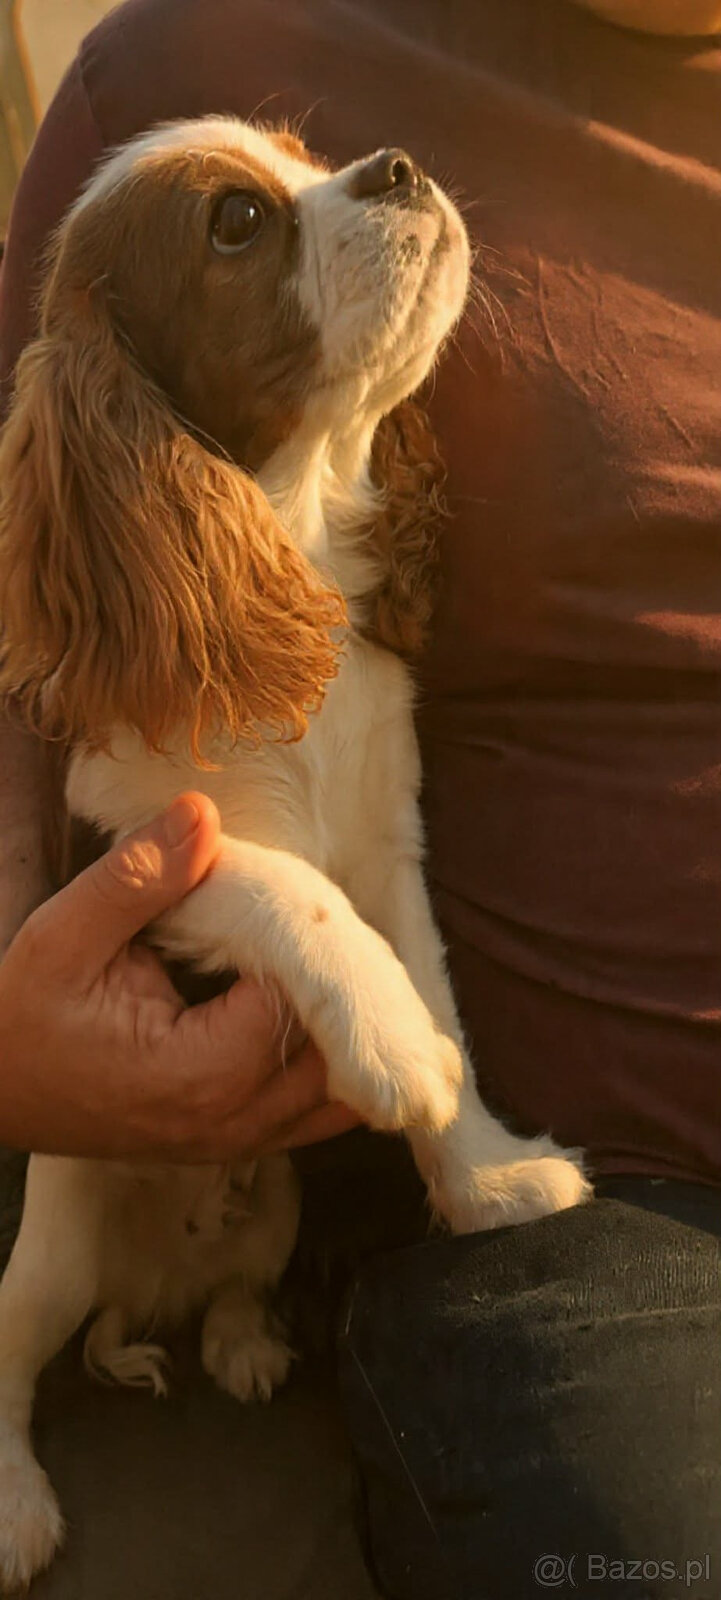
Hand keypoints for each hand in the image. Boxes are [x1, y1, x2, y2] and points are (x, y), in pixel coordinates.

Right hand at [0, 794, 358, 1160]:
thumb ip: (137, 878)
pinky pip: (316, 1114)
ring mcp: (237, 1140)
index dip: (306, 944)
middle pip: (338, 1051)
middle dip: (337, 985)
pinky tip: (319, 1014)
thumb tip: (202, 813)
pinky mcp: (235, 1140)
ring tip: (324, 964)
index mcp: (201, 1072)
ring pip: (339, 1094)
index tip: (287, 899)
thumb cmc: (24, 1018)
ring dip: (345, 1031)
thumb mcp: (63, 935)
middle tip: (313, 923)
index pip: (303, 1001)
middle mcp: (232, 1119)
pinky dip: (332, 1068)